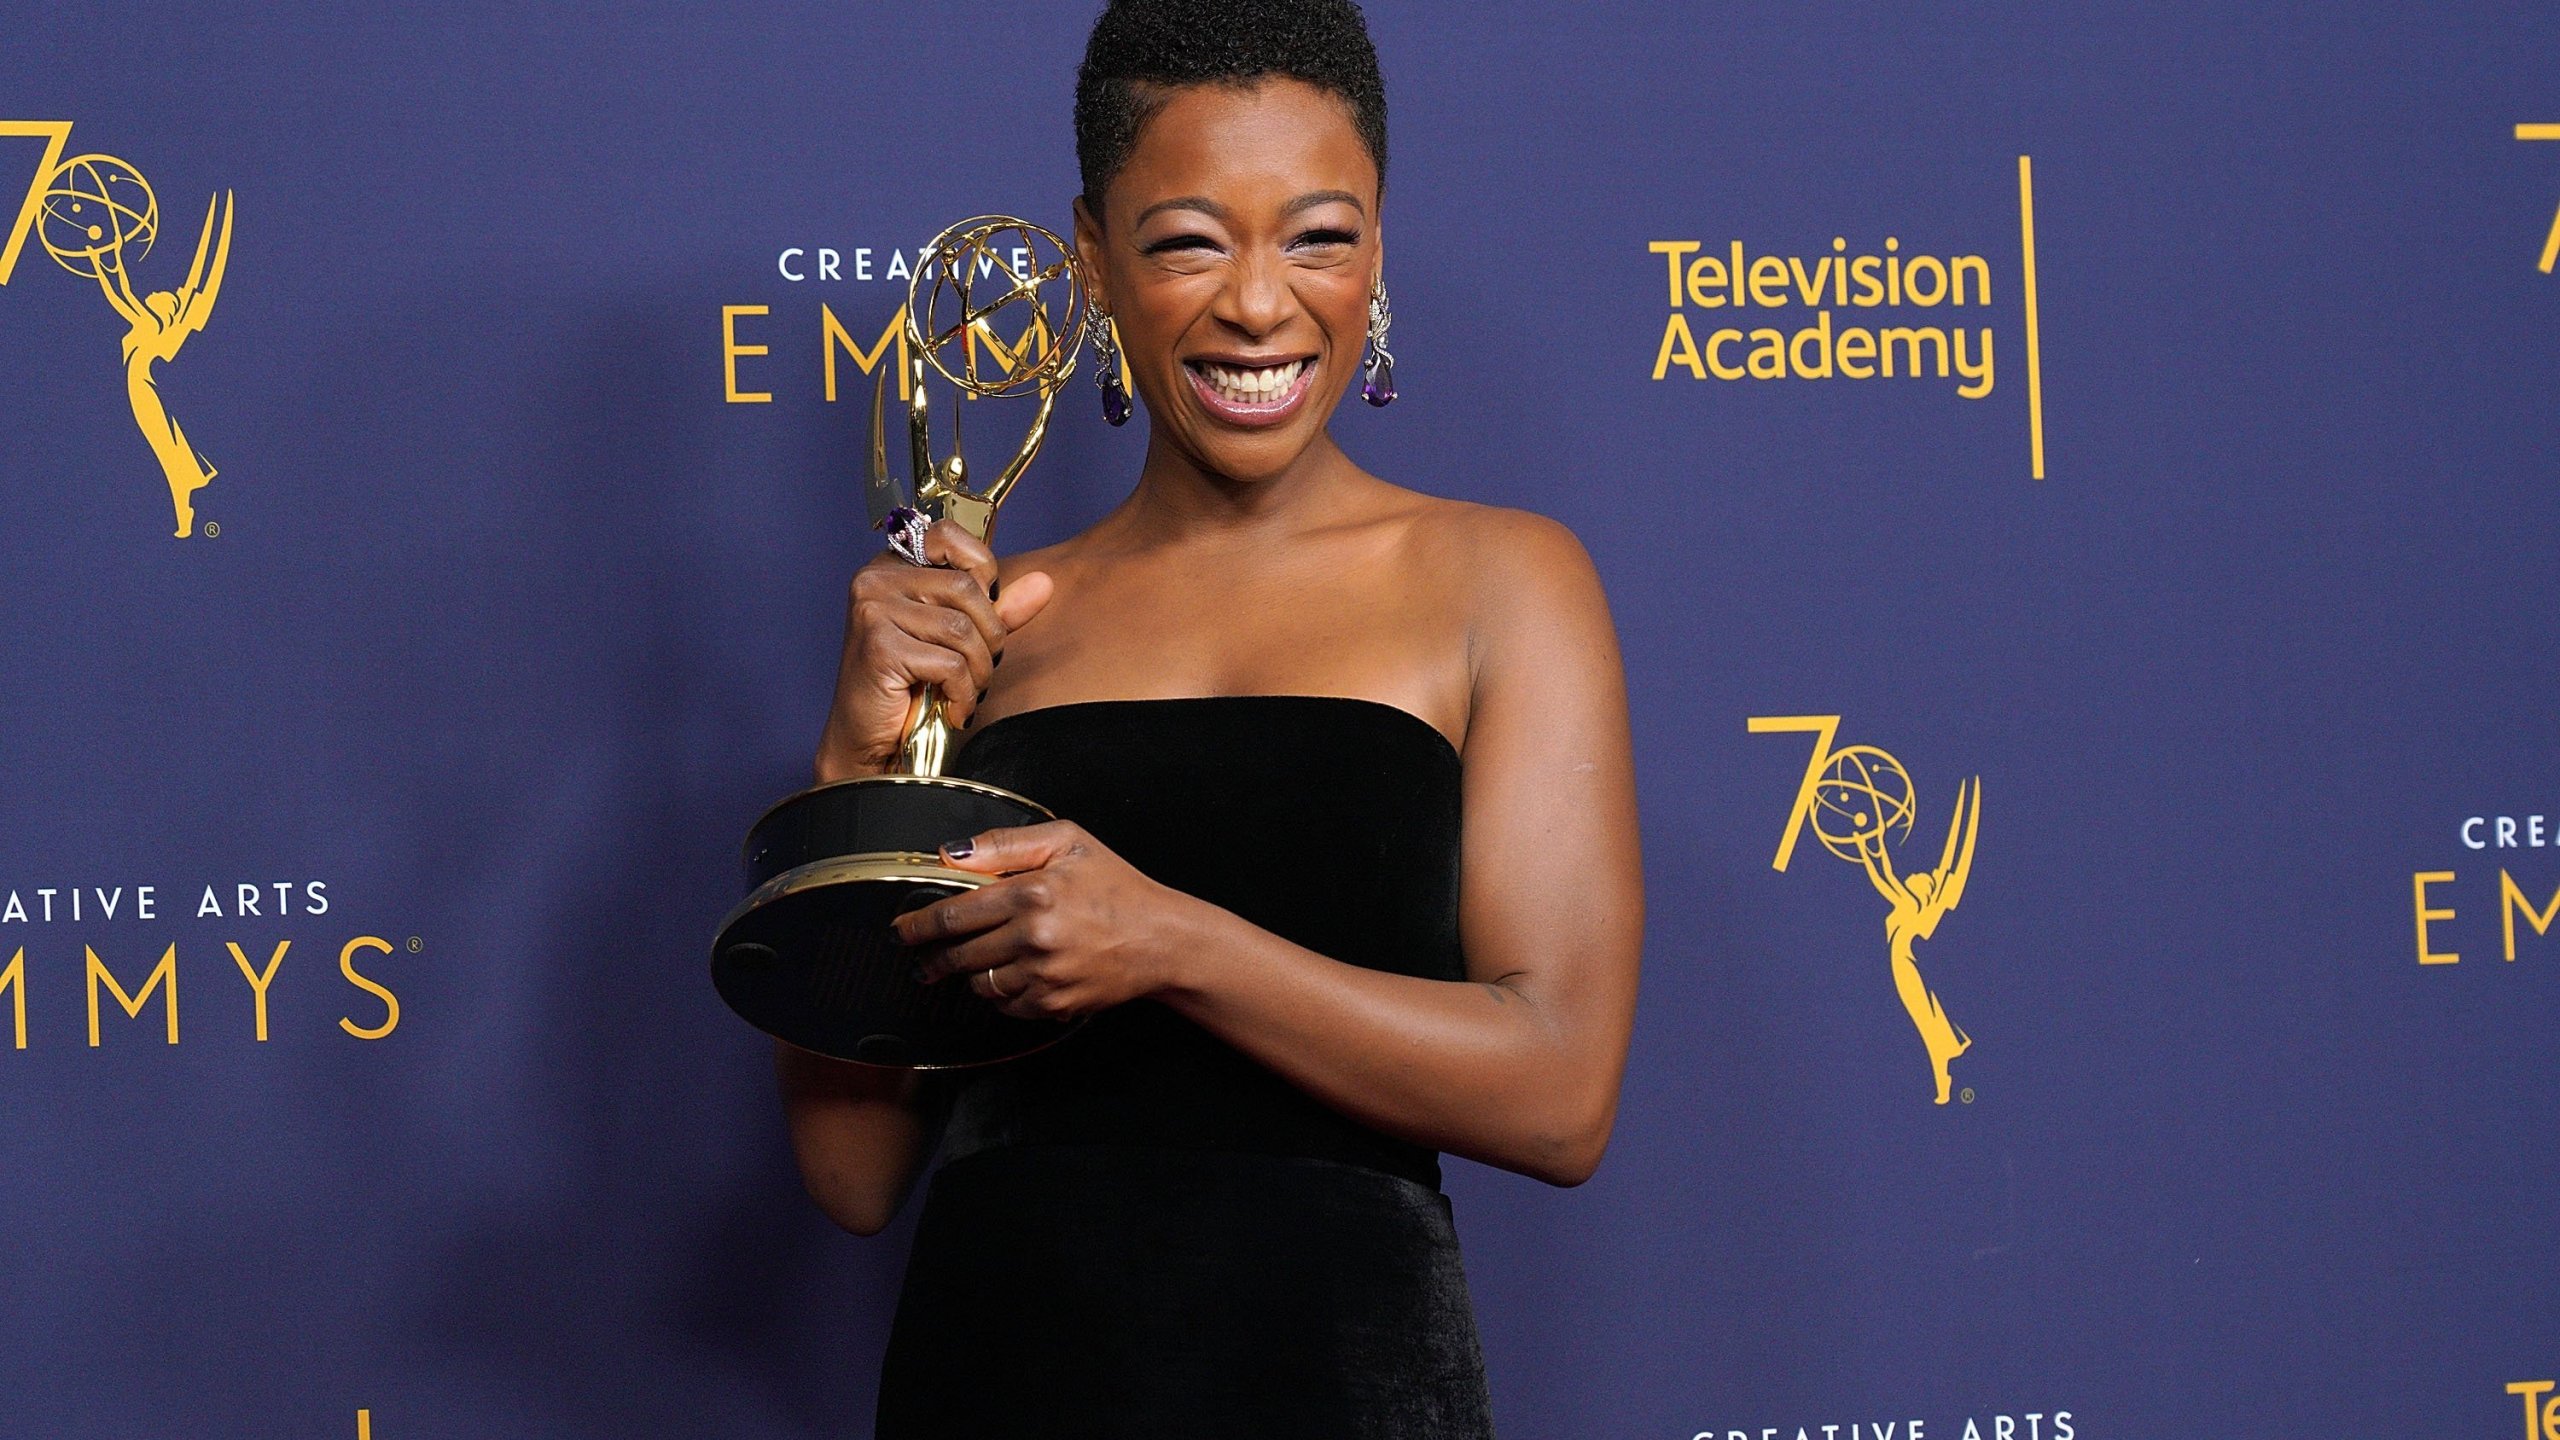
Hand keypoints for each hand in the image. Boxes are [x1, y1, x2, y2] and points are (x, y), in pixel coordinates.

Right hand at [815, 519, 1054, 780]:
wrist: (867, 740)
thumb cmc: (911, 686)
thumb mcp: (960, 638)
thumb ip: (998, 609)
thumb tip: (1044, 582)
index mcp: (892, 565)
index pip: (948, 534)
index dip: (982, 570)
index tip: (983, 613)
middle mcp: (875, 580)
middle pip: (966, 588)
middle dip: (989, 635)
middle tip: (978, 668)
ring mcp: (873, 611)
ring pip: (961, 628)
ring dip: (978, 670)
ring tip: (965, 691)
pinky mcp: (879, 648)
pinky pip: (949, 663)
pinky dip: (963, 694)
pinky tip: (953, 709)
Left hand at [896, 821, 1203, 1021]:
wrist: (1161, 939)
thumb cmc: (1116, 886)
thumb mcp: (1067, 843)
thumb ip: (1006, 843)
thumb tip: (952, 854)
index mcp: (1033, 892)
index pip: (954, 913)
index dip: (919, 924)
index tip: (902, 929)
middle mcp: (1035, 937)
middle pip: (959, 954)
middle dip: (933, 957)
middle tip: (923, 957)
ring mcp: (1044, 976)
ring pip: (979, 983)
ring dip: (970, 974)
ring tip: (975, 962)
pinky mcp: (1054, 1005)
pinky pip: (1005, 1005)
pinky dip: (1001, 993)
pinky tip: (1011, 975)